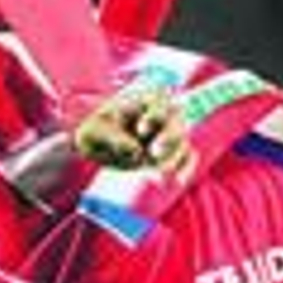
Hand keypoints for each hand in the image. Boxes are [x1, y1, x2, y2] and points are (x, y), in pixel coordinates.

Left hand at [74, 87, 197, 182]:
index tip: (141, 131)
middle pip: (176, 123)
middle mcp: (161, 115)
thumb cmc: (95, 131)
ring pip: (182, 142)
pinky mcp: (171, 152)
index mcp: (143, 101)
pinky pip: (187, 157)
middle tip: (153, 155)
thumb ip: (114, 138)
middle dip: (169, 139)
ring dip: (174, 159)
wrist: (97, 147)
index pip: (158, 103)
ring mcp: (168, 134)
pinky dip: (185, 168)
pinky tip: (178, 181)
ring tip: (157, 176)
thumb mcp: (95, 132)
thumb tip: (137, 151)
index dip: (154, 115)